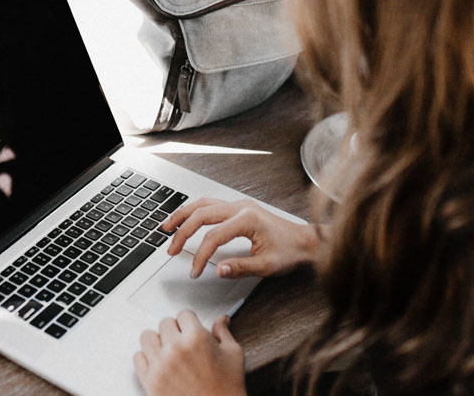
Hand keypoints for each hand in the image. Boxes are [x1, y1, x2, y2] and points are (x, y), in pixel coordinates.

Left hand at [134, 311, 246, 395]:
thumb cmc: (227, 388)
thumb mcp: (233, 355)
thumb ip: (223, 333)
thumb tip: (221, 319)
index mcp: (196, 338)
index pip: (184, 314)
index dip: (189, 322)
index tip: (191, 328)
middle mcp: (175, 348)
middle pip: (165, 323)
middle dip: (175, 330)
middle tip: (182, 342)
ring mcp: (160, 364)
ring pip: (147, 336)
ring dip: (157, 341)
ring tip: (168, 350)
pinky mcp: (150, 380)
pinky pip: (138, 357)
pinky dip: (147, 358)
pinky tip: (159, 363)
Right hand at [162, 198, 319, 278]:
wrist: (305, 241)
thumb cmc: (290, 251)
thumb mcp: (267, 266)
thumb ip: (240, 268)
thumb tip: (218, 270)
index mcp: (247, 219)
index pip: (213, 237)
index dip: (200, 255)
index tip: (195, 271)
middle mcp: (241, 207)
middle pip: (201, 214)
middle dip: (182, 233)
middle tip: (171, 250)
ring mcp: (239, 205)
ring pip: (202, 204)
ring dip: (183, 215)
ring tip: (167, 227)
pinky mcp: (239, 207)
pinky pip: (210, 204)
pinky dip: (194, 211)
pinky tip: (185, 219)